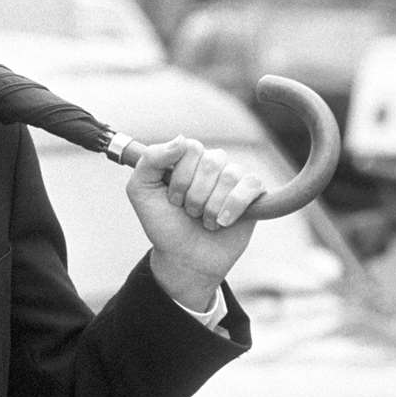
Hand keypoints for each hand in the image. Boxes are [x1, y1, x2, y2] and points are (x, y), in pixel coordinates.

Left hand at [126, 135, 263, 309]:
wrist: (184, 258)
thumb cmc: (163, 224)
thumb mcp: (141, 191)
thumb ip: (150, 160)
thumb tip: (181, 139)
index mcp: (186, 159)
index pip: (191, 148)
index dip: (180, 177)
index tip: (172, 198)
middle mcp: (211, 164)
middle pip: (211, 162)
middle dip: (195, 195)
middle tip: (188, 212)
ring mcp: (234, 178)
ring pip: (230, 176)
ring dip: (211, 207)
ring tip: (204, 220)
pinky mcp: (254, 194)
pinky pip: (251, 185)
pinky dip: (234, 207)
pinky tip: (223, 222)